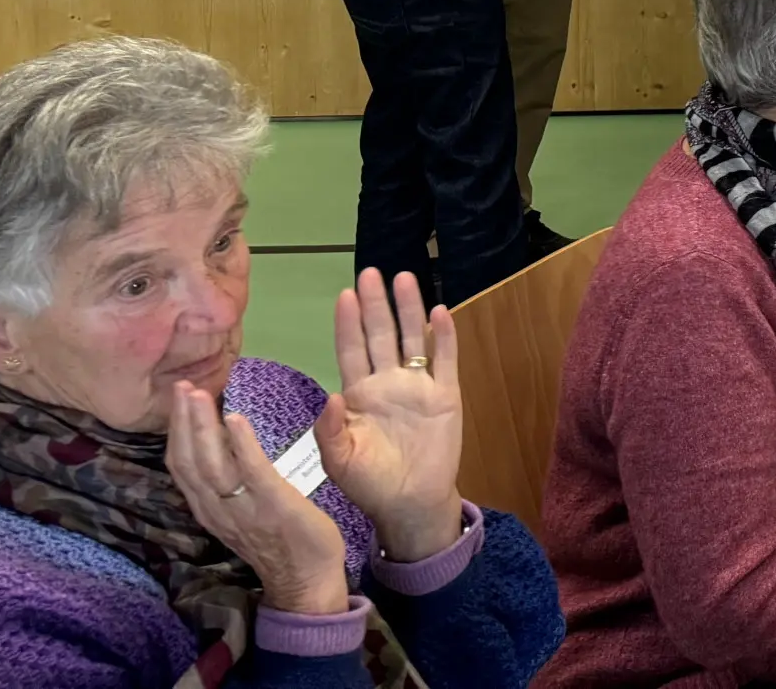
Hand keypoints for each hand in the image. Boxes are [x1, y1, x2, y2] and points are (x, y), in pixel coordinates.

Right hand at [166, 379, 349, 615]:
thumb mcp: (240, 511)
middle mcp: (217, 508)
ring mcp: (242, 508)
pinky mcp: (272, 504)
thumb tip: (218, 447)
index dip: (175, 432)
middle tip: (180, 385)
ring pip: (210, 465)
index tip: (176, 399)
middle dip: (182, 422)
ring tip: (197, 394)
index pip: (181, 466)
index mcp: (209, 508)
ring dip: (202, 427)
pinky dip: (240, 444)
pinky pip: (251, 472)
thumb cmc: (277, 539)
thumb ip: (226, 485)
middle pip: (189, 461)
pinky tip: (234, 418)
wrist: (305, 579)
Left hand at [313, 270, 464, 563]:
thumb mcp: (338, 461)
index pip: (350, 350)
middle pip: (380, 335)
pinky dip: (442, 337)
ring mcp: (418, 386)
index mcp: (358, 396)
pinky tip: (439, 313)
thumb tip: (331, 396)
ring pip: (411, 339)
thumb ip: (330, 431)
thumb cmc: (370, 484)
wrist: (410, 504)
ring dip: (408, 310)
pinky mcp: (445, 395)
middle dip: (376, 304)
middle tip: (370, 272)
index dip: (348, 323)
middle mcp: (387, 382)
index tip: (344, 295)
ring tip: (405, 279)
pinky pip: (444, 360)